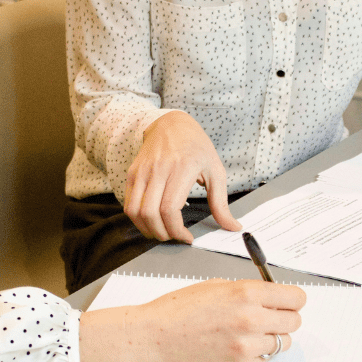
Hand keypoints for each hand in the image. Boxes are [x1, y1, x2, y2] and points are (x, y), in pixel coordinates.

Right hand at [79, 280, 305, 361]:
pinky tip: (236, 346)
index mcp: (247, 293)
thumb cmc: (179, 309)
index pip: (296, 298)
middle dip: (284, 318)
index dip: (292, 299)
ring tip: (249, 333)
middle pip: (294, 322)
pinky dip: (256, 354)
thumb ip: (248, 291)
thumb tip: (272, 297)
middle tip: (269, 318)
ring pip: (282, 343)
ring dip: (271, 338)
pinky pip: (264, 360)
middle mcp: (251, 319)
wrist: (154, 337)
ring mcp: (247, 346)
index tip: (287, 302)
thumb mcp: (216, 286)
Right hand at [124, 111, 241, 242]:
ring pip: (135, 211)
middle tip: (175, 237)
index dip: (176, 230)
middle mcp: (158, 169)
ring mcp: (142, 171)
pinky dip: (138, 219)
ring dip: (147, 229)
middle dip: (162, 234)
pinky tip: (152, 222)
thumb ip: (221, 203)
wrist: (172, 124)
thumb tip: (233, 226)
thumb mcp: (215, 171)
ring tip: (163, 232)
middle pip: (150, 213)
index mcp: (182, 168)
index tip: (187, 237)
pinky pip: (128, 204)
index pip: (169, 208)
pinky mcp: (132, 174)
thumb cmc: (196, 147)